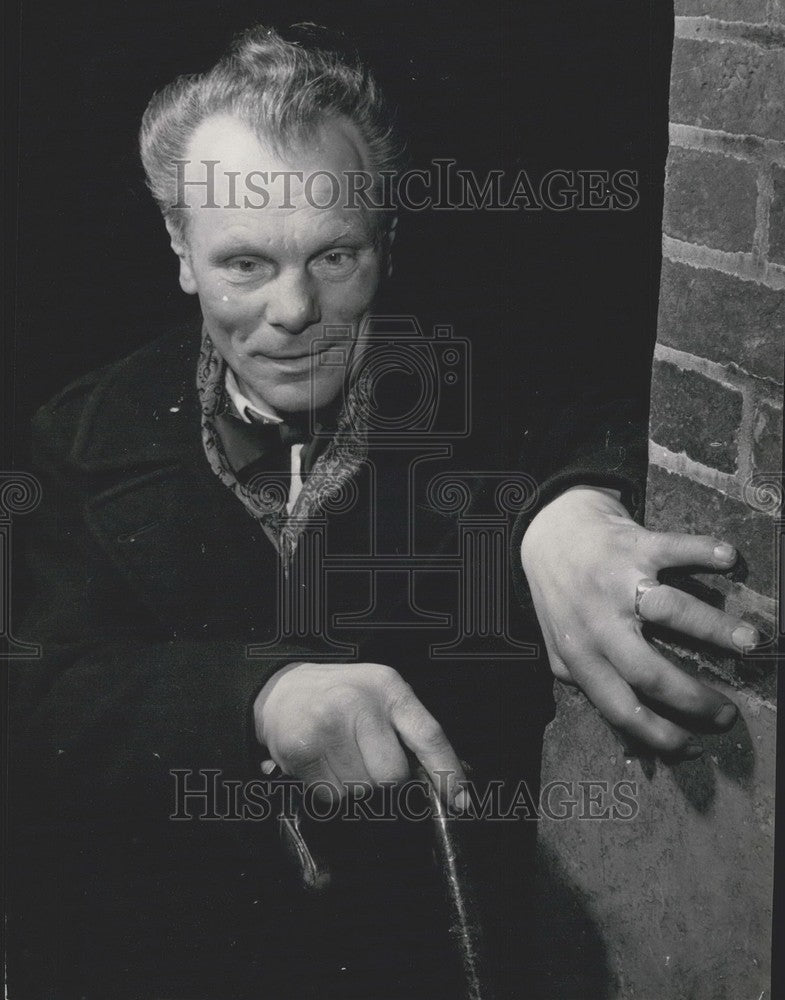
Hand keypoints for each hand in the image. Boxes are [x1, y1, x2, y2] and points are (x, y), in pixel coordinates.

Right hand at [254, 661, 466, 804]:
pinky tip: (323, 763)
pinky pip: (332, 796)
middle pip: (392, 776)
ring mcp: (328, 726)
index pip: (428, 735)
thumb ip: (414, 732)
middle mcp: (359, 704)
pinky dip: (330, 790)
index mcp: (389, 688)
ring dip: (355, 785)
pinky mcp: (302, 750)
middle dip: (384, 780)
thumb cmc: (342, 697)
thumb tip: (455, 776)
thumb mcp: (382, 697)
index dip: (447, 772)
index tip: (460, 800)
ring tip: (341, 756)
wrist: (282, 691)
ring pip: (361, 791)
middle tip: (368, 760)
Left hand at [520, 486, 756, 758]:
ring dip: (713, 627)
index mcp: (580, 653)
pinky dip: (702, 552)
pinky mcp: (633, 545)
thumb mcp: (560, 643)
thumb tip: (623, 725)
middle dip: (693, 698)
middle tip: (727, 713)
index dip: (655, 733)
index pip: (618, 706)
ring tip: (749, 642)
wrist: (549, 529)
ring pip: (669, 610)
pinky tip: (728, 559)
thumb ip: (582, 678)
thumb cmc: (562, 593)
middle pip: (649, 671)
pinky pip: (673, 549)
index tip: (690, 745)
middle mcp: (597, 621)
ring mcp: (616, 582)